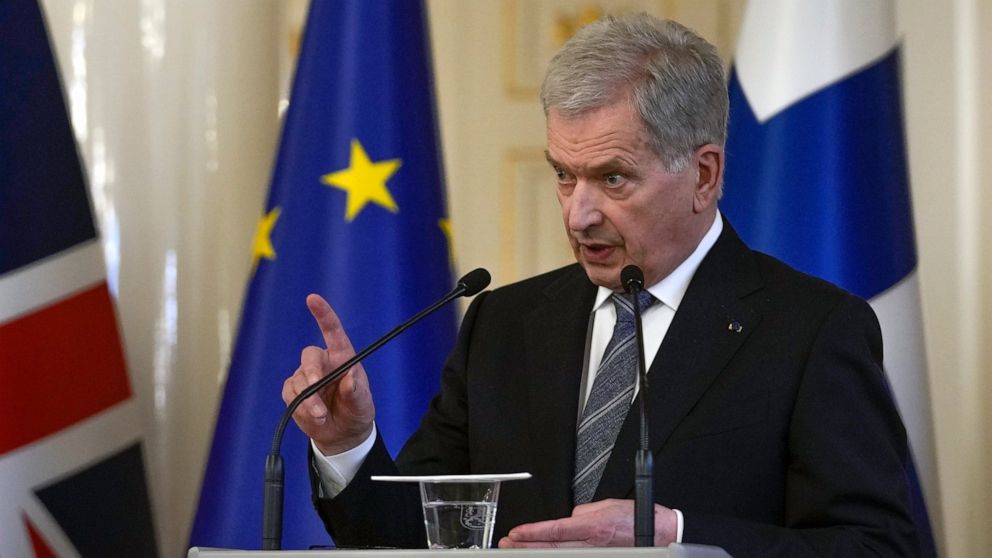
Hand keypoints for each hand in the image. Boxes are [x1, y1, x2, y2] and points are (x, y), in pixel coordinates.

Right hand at [282, 294, 374, 454]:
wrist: (342, 434)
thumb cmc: (356, 411)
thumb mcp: (363, 404)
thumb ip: (356, 392)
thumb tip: (349, 378)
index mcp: (342, 356)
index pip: (332, 330)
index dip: (323, 314)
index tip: (312, 298)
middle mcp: (323, 362)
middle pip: (309, 356)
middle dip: (311, 373)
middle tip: (316, 390)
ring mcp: (306, 376)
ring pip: (298, 381)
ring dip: (308, 400)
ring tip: (322, 415)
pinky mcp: (293, 391)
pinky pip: (290, 395)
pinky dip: (301, 407)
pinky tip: (314, 416)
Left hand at [497, 499, 677, 547]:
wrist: (660, 535)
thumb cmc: (637, 520)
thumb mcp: (607, 505)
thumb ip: (584, 512)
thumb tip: (569, 518)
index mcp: (593, 526)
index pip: (555, 529)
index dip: (532, 532)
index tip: (516, 533)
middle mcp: (592, 543)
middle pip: (552, 547)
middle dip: (527, 546)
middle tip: (507, 544)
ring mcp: (596, 554)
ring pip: (559, 556)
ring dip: (537, 553)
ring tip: (517, 550)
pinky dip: (557, 557)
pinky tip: (544, 556)